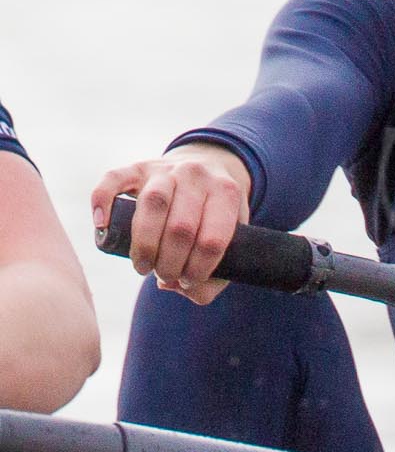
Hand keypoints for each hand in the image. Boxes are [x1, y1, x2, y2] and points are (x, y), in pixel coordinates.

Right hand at [91, 143, 251, 304]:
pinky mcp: (137, 167)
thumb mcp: (233, 237)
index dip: (198, 270)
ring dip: (144, 245)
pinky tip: (103, 227)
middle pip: (181, 227)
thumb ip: (215, 274)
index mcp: (227, 193)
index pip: (213, 240)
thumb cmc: (217, 214)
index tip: (188, 282)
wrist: (207, 164)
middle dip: (169, 263)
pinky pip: (114, 179)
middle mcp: (197, 176)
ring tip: (142, 267)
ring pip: (152, 204)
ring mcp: (165, 169)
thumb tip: (172, 287)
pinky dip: (103, 202)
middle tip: (164, 276)